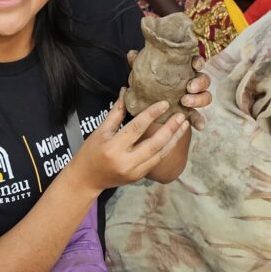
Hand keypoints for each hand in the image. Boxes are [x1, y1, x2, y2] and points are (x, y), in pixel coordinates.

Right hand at [70, 91, 189, 193]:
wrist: (86, 179)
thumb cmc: (90, 152)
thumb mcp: (100, 130)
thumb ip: (116, 112)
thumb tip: (126, 92)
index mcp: (114, 147)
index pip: (137, 127)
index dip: (152, 114)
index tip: (165, 103)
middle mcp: (126, 161)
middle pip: (154, 144)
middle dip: (170, 129)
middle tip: (181, 116)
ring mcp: (134, 172)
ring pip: (160, 155)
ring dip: (174, 140)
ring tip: (184, 126)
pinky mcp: (139, 177)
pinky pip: (156, 161)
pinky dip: (167, 149)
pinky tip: (174, 138)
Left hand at [125, 51, 210, 130]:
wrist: (145, 107)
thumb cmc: (147, 85)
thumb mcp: (141, 74)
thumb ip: (139, 64)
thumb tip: (131, 54)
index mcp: (183, 70)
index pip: (196, 62)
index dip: (198, 62)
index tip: (195, 65)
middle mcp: (191, 82)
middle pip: (204, 80)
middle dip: (200, 83)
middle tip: (188, 88)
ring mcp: (192, 98)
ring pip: (205, 96)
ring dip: (199, 99)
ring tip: (186, 102)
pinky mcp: (189, 113)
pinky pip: (197, 116)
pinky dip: (199, 121)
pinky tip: (199, 126)